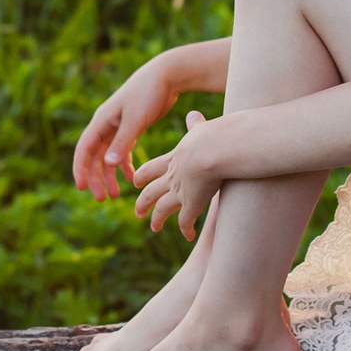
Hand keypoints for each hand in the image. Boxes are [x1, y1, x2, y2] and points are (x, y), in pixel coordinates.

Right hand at [73, 56, 184, 198]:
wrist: (166, 76)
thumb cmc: (149, 93)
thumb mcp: (136, 119)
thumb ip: (123, 141)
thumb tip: (108, 164)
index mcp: (102, 120)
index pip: (84, 148)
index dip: (80, 169)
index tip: (82, 188)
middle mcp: (106, 124)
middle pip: (94, 156)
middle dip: (96, 178)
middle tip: (102, 198)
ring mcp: (118, 126)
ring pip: (108, 157)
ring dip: (110, 176)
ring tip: (116, 195)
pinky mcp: (130, 128)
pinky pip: (122, 151)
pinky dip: (125, 166)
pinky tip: (133, 178)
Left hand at [131, 112, 226, 239]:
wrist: (214, 150)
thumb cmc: (211, 136)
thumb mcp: (201, 129)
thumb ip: (196, 125)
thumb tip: (193, 114)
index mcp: (173, 159)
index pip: (151, 169)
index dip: (141, 176)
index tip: (135, 182)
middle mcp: (172, 177)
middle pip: (150, 192)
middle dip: (142, 202)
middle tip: (138, 212)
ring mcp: (180, 192)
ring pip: (161, 209)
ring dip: (157, 219)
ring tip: (153, 227)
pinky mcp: (191, 205)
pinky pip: (185, 221)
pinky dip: (185, 229)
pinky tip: (187, 236)